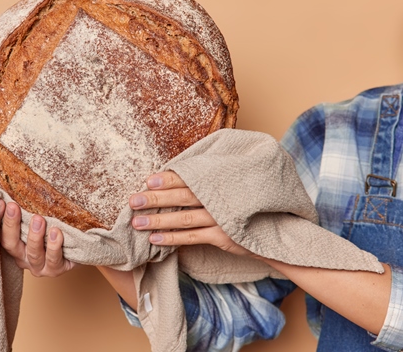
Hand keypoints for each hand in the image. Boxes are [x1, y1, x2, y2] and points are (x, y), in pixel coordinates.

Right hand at [0, 199, 76, 276]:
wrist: (76, 248)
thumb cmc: (51, 229)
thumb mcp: (37, 218)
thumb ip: (26, 207)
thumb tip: (15, 183)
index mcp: (14, 244)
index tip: (0, 201)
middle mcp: (23, 257)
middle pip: (11, 244)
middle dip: (11, 225)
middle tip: (14, 206)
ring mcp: (39, 265)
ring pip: (33, 253)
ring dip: (35, 236)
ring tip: (39, 220)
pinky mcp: (56, 269)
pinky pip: (54, 260)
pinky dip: (54, 246)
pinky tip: (56, 232)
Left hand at [129, 171, 251, 256]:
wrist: (278, 228)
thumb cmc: (249, 202)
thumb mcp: (235, 184)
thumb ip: (212, 178)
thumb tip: (180, 173)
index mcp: (220, 181)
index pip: (189, 177)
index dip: (168, 179)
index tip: (149, 180)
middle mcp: (220, 198)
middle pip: (182, 197)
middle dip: (156, 198)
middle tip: (133, 201)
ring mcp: (222, 218)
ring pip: (184, 219)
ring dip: (159, 221)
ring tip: (137, 222)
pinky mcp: (225, 236)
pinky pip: (193, 237)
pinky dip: (173, 238)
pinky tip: (155, 239)